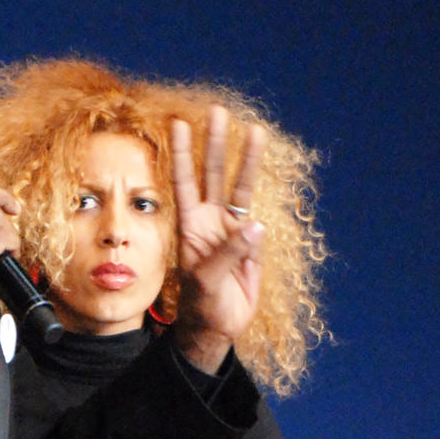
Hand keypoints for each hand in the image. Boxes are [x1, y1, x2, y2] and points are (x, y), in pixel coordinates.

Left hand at [171, 106, 266, 372]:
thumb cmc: (200, 304)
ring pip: (240, 187)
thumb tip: (255, 224)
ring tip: (255, 130)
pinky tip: (257, 225)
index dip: (182, 154)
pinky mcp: (251, 244)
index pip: (183, 182)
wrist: (215, 326)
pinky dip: (260, 217)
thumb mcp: (206, 280)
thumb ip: (229, 252)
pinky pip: (257, 224)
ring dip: (247, 160)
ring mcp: (231, 229)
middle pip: (213, 174)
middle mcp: (209, 220)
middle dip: (215, 144)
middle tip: (219, 112)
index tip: (179, 124)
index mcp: (189, 225)